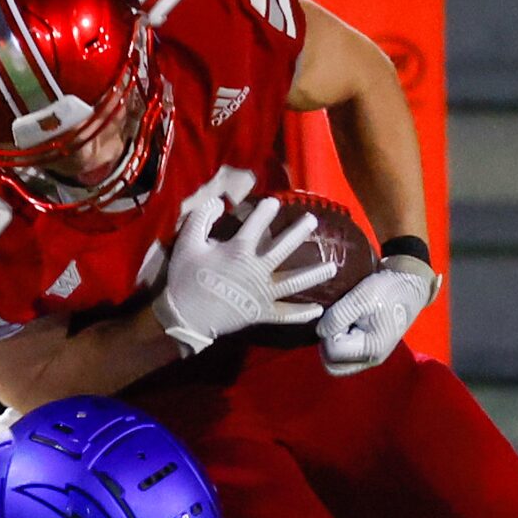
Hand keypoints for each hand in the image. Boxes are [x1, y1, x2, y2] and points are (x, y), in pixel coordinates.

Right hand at [150, 196, 334, 354]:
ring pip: (293, 281)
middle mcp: (256, 270)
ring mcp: (262, 293)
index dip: (265, 211)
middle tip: (313, 220)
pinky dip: (302, 313)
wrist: (185, 316)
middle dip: (299, 232)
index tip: (275, 202)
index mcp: (238, 251)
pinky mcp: (262, 313)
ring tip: (332, 267)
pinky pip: (285, 314)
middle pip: (283, 248)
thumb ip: (201, 219)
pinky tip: (318, 309)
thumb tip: (216, 202)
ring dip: (314, 274)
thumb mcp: (187, 243)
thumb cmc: (186, 278)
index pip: (256, 224)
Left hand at [319, 254, 437, 375]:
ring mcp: (370, 358)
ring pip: (336, 362)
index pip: (333, 351)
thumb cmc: (389, 289)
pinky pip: (344, 357)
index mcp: (372, 348)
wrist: (409, 285)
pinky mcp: (367, 352)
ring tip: (344, 322)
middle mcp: (371, 359)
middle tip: (339, 320)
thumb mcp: (361, 297)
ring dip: (332, 343)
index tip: (341, 314)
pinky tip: (346, 325)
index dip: (330, 331)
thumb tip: (320, 331)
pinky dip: (339, 344)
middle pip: (332, 363)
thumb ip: (338, 316)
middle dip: (328, 342)